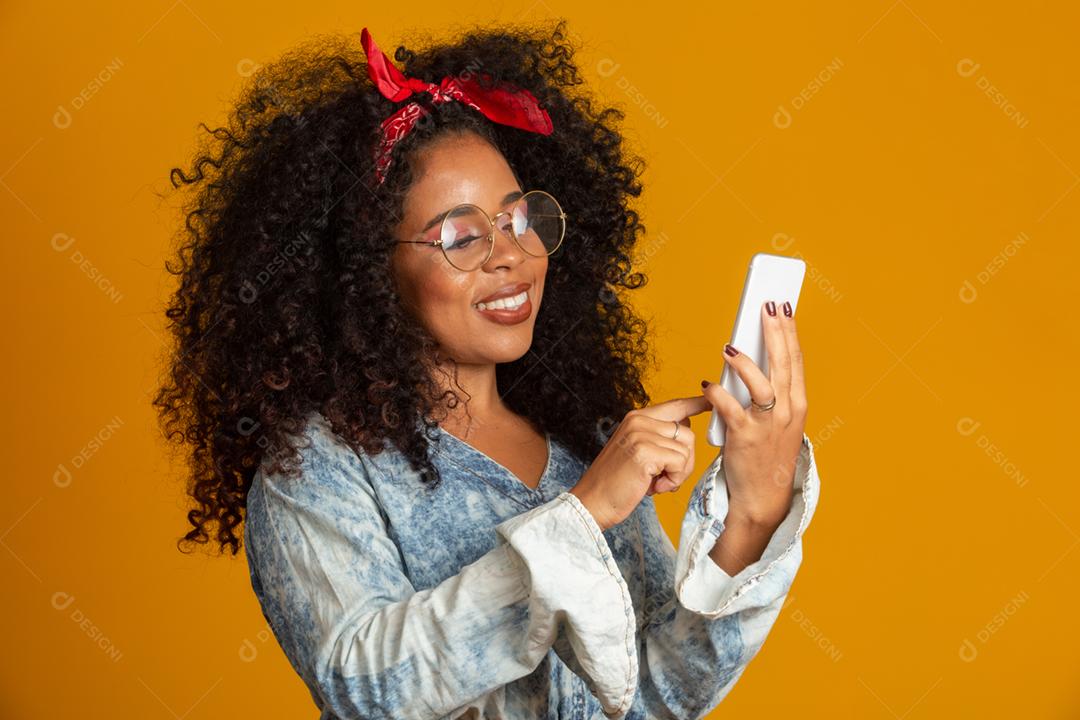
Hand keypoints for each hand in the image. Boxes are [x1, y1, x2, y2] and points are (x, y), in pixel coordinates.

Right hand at [570, 396, 711, 530]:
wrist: (593, 502)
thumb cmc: (616, 483)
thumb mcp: (638, 452)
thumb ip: (659, 437)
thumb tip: (687, 425)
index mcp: (636, 418)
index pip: (675, 405)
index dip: (696, 404)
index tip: (710, 401)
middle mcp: (638, 421)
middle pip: (688, 433)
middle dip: (685, 461)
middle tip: (664, 477)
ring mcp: (641, 434)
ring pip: (687, 449)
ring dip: (678, 473)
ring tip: (656, 482)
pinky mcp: (645, 451)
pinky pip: (680, 462)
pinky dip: (674, 480)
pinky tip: (655, 486)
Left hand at [702, 299, 807, 526]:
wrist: (762, 495)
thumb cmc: (766, 453)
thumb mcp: (778, 420)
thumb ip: (770, 391)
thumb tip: (751, 357)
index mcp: (798, 404)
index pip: (795, 360)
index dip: (789, 331)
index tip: (782, 306)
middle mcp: (787, 411)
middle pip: (782, 363)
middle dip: (774, 331)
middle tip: (765, 305)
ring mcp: (767, 425)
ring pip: (760, 383)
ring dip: (743, 362)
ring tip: (728, 348)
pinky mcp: (745, 437)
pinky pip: (729, 407)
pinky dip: (717, 393)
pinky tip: (707, 385)